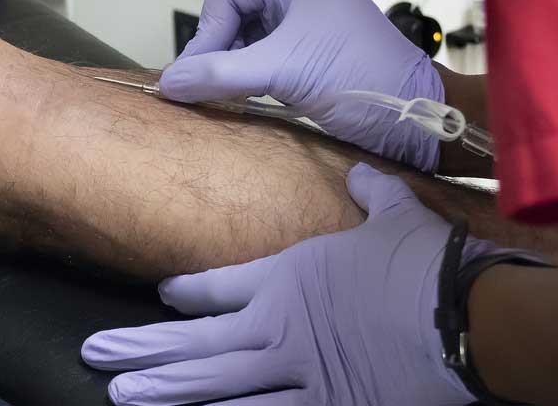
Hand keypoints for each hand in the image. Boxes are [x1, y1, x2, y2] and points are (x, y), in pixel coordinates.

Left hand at [82, 164, 511, 405]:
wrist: (461, 314)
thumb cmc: (423, 262)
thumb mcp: (396, 217)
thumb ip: (371, 195)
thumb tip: (363, 174)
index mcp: (286, 277)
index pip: (215, 284)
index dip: (183, 290)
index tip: (159, 294)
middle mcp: (276, 325)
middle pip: (195, 339)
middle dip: (142, 346)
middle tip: (95, 351)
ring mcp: (296, 371)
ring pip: (214, 383)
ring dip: (165, 388)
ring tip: (121, 393)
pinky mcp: (327, 404)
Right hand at [160, 0, 442, 171]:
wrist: (418, 119)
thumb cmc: (364, 80)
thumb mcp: (283, 73)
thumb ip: (220, 74)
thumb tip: (169, 82)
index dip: (207, 30)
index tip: (198, 71)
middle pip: (233, 13)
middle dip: (217, 49)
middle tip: (202, 86)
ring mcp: (308, 22)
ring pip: (246, 37)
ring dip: (231, 64)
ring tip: (222, 92)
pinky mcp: (311, 51)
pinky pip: (263, 55)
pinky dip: (248, 75)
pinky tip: (244, 95)